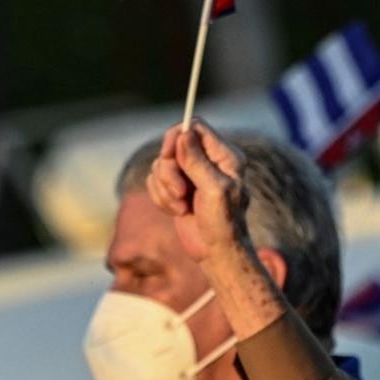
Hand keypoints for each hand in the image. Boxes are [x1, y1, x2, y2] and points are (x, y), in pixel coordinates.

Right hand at [147, 120, 251, 262]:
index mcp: (225, 156)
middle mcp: (208, 161)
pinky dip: (161, 197)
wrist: (216, 252)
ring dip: (165, 189)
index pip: (195, 126)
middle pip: (173, 145)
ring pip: (161, 164)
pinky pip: (154, 181)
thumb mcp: (215, 190)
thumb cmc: (224, 223)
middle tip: (180, 192)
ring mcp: (191, 174)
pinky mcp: (176, 188)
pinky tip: (177, 212)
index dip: (177, 137)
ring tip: (181, 207)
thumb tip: (183, 133)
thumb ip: (198, 161)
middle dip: (169, 170)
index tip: (168, 155)